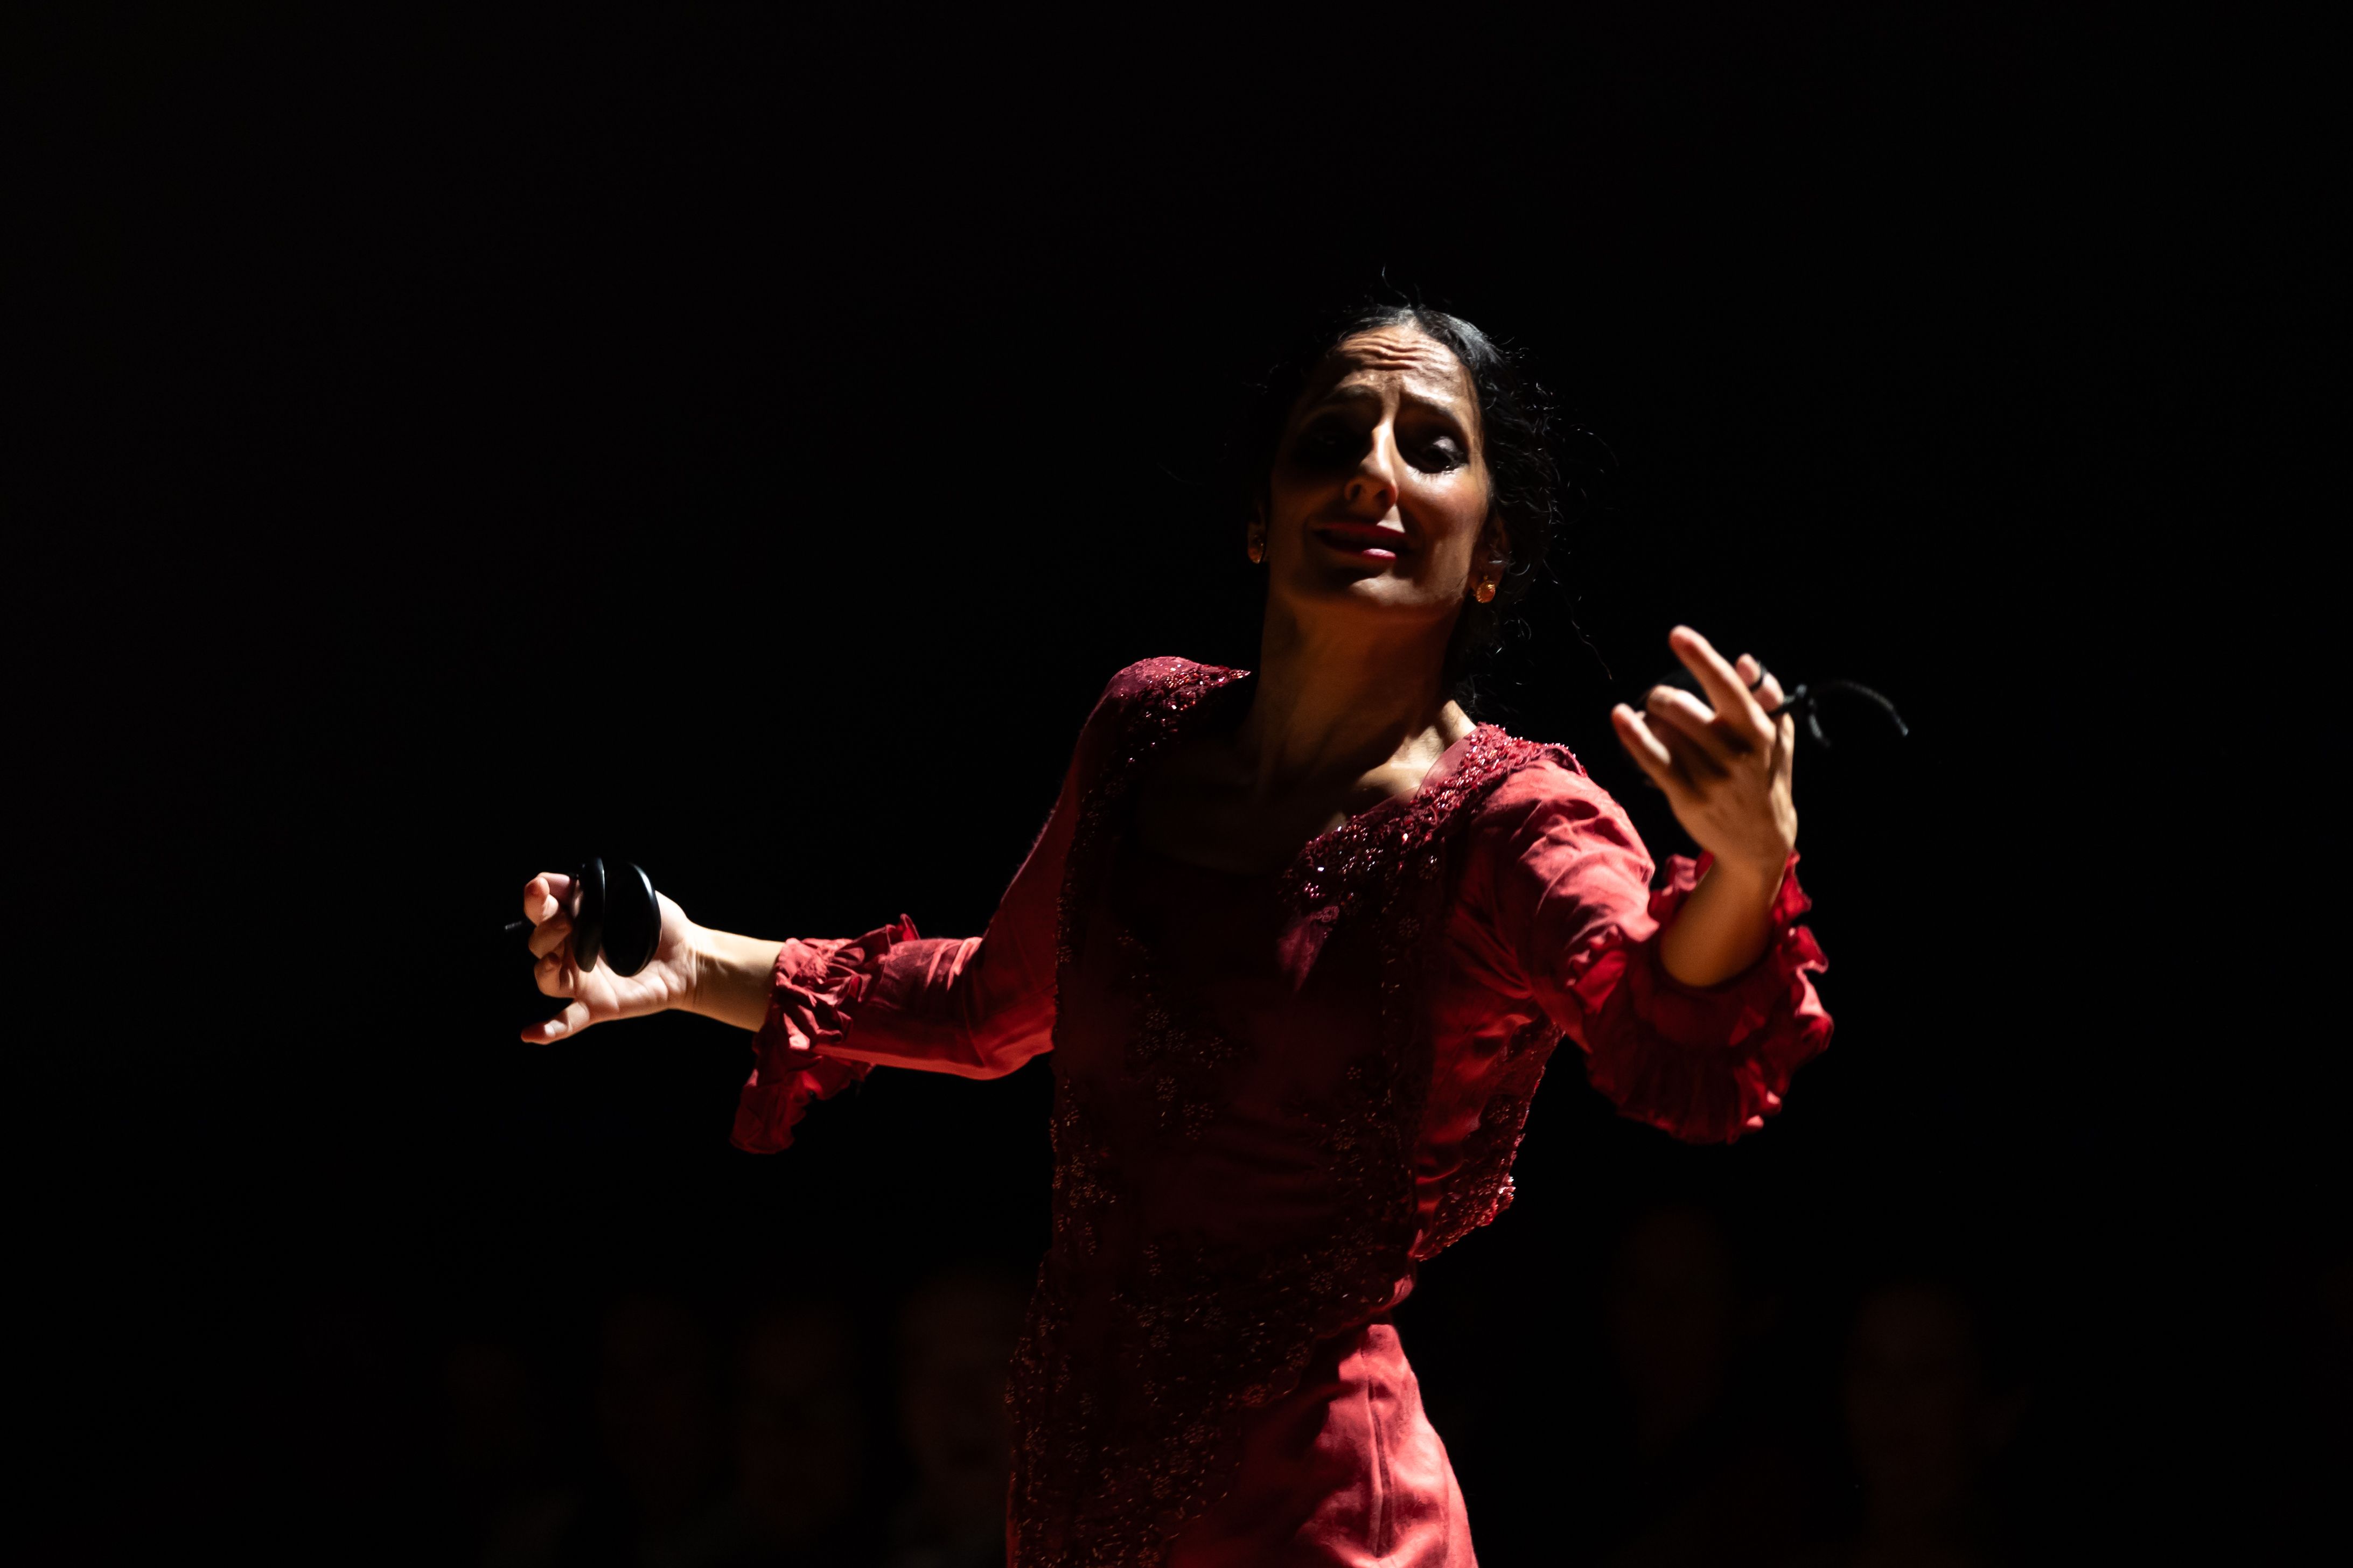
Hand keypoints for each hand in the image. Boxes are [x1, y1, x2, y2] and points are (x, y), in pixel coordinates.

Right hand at [518, 870, 700, 1042]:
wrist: (688, 956)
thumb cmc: (658, 924)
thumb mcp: (628, 896)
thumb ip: (592, 889)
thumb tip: (548, 879)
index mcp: (575, 923)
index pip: (542, 911)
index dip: (536, 901)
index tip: (539, 889)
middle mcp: (571, 952)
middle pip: (538, 944)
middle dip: (546, 930)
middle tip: (568, 920)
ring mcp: (582, 981)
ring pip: (546, 978)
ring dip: (545, 968)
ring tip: (557, 958)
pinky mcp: (597, 1005)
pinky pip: (567, 1021)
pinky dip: (548, 1029)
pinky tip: (532, 1035)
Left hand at [1610, 626, 1797, 883]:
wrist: (1761, 841)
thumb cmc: (1766, 778)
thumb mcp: (1778, 738)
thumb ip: (1767, 697)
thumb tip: (1744, 660)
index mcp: (1759, 730)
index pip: (1727, 685)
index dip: (1701, 657)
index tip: (1677, 634)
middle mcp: (1735, 752)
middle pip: (1681, 705)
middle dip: (1662, 696)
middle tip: (1660, 701)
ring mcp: (1711, 776)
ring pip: (1664, 729)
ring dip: (1651, 717)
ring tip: (1653, 721)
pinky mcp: (1687, 796)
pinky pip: (1653, 759)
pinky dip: (1633, 735)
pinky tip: (1620, 717)